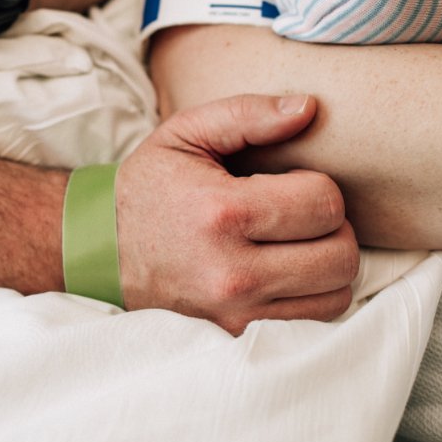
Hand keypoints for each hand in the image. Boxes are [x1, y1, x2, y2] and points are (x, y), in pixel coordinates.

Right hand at [116, 94, 357, 334]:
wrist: (101, 250)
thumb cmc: (150, 186)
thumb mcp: (187, 133)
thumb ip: (248, 114)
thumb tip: (309, 108)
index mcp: (221, 212)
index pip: (323, 203)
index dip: (318, 184)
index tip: (290, 181)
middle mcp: (232, 272)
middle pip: (340, 254)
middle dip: (331, 225)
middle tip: (300, 212)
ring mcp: (236, 311)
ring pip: (337, 292)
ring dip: (328, 261)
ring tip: (296, 240)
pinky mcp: (238, 333)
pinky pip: (315, 319)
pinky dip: (314, 292)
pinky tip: (289, 268)